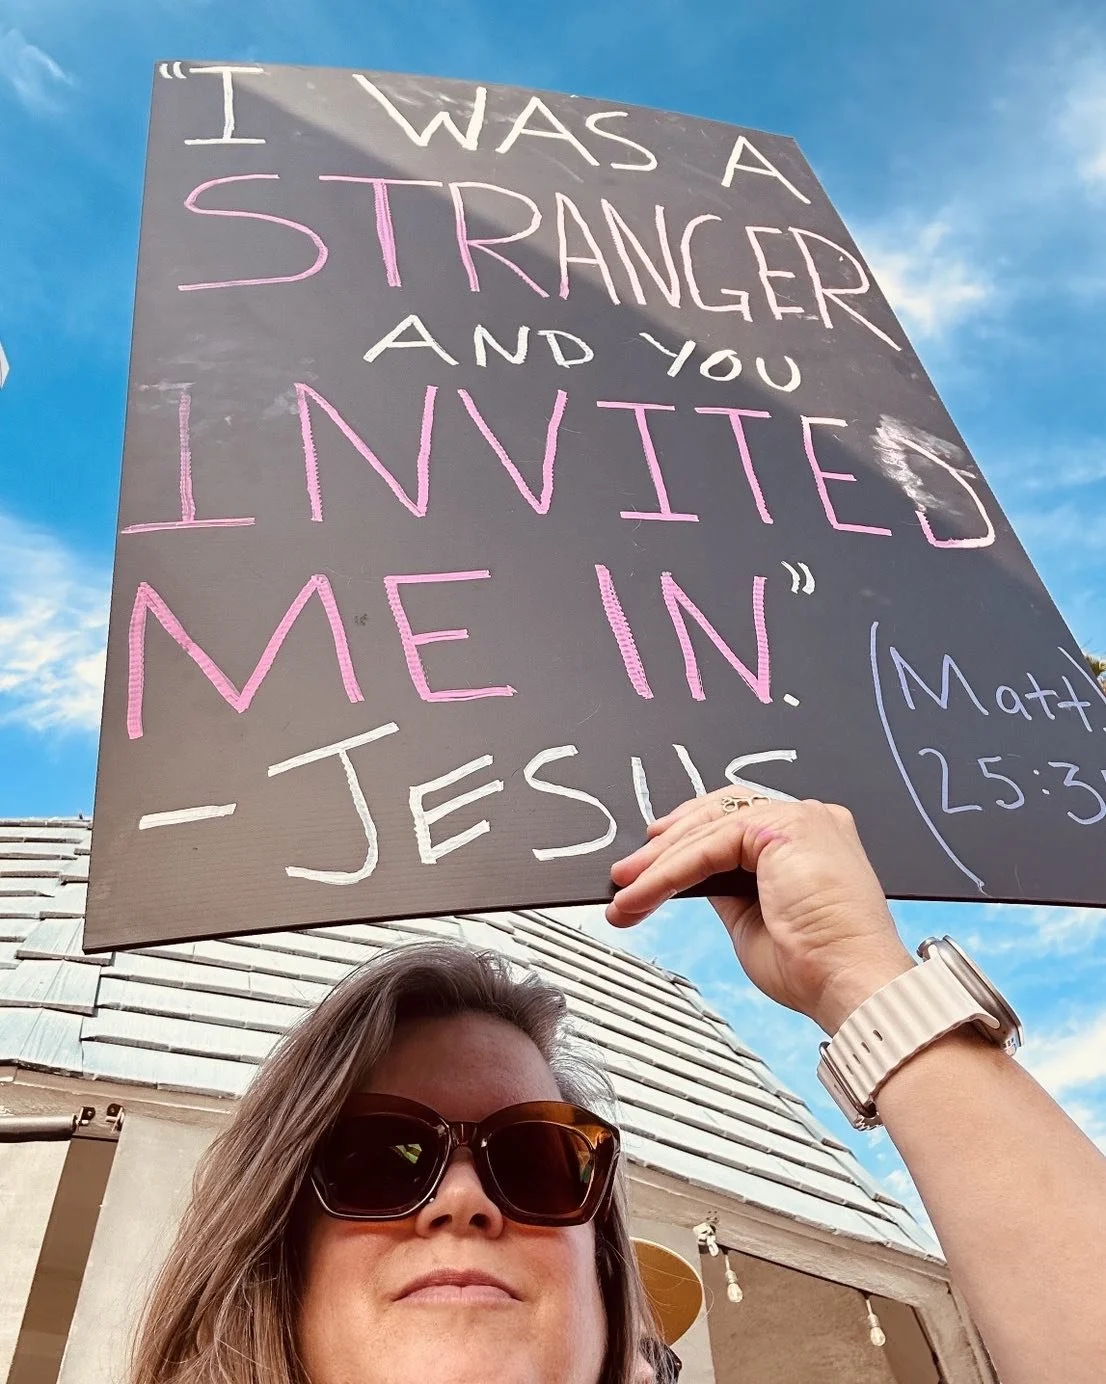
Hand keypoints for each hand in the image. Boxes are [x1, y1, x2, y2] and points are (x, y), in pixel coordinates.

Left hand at [607, 795, 913, 1033]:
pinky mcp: (785, 828)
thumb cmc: (816, 968)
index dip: (686, 837)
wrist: (851, 985)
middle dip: (664, 846)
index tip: (648, 861)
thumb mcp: (752, 921)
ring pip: (709, 829)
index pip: (735, 820)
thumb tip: (690, 878)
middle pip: (718, 814)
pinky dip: (672, 870)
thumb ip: (726, 891)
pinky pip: (712, 845)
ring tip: (625, 892)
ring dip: (658, 863)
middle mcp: (807, 819)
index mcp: (806, 839)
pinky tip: (646, 892)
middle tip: (625, 875)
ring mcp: (800, 818)